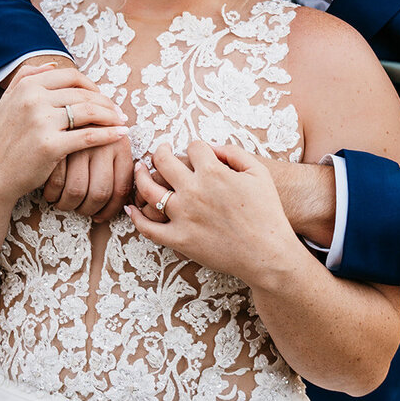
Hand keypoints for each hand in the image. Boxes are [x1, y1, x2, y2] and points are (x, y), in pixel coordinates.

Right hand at [0, 63, 128, 206]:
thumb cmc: (6, 139)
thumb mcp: (8, 101)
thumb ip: (26, 77)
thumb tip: (54, 65)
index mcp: (27, 86)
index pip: (71, 77)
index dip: (92, 85)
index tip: (102, 96)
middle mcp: (33, 100)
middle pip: (83, 94)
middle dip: (106, 102)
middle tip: (119, 111)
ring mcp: (42, 123)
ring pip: (89, 112)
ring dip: (111, 116)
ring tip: (122, 121)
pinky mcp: (51, 146)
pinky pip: (89, 136)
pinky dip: (109, 134)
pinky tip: (120, 134)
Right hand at [42, 137, 134, 218]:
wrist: (43, 115)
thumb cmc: (79, 132)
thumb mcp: (106, 139)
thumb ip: (117, 161)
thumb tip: (124, 197)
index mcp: (121, 143)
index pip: (122, 187)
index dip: (113, 209)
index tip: (102, 216)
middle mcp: (103, 140)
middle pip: (101, 193)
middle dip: (90, 210)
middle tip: (81, 211)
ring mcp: (79, 142)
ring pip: (78, 192)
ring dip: (70, 205)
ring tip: (64, 204)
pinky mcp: (53, 145)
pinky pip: (58, 182)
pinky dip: (54, 195)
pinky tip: (51, 195)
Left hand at [126, 141, 298, 285]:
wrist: (267, 253)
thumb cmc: (267, 212)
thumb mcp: (258, 172)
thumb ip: (234, 152)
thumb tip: (211, 148)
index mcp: (213, 172)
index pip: (194, 147)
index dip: (197, 147)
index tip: (199, 153)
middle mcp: (193, 191)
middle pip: (164, 160)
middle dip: (161, 151)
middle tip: (162, 150)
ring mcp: (183, 216)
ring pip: (149, 189)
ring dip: (141, 175)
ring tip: (141, 170)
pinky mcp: (179, 239)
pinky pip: (149, 228)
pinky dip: (136, 217)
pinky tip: (131, 208)